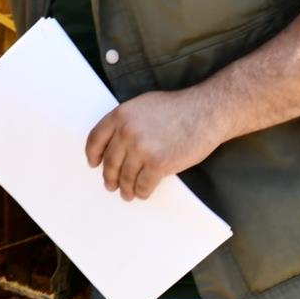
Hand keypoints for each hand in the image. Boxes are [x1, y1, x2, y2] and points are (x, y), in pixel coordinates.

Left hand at [84, 90, 222, 200]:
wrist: (205, 112)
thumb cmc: (178, 108)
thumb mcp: (143, 105)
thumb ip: (126, 121)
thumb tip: (115, 141)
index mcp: (120, 115)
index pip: (95, 139)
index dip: (93, 154)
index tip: (94, 163)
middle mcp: (127, 132)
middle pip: (110, 162)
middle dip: (109, 177)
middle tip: (110, 185)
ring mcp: (142, 149)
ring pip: (125, 177)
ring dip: (125, 188)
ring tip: (127, 193)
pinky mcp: (158, 164)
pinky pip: (143, 185)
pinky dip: (142, 192)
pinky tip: (143, 193)